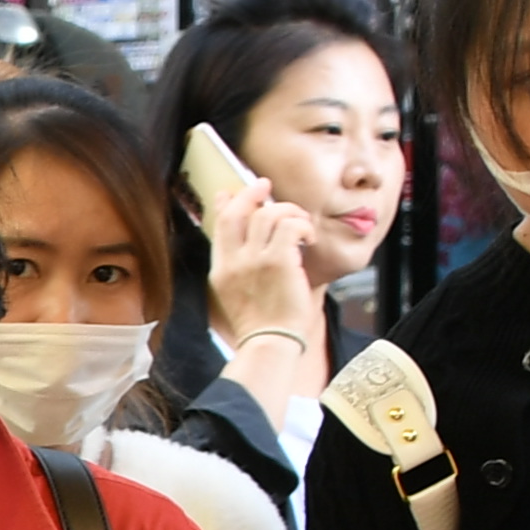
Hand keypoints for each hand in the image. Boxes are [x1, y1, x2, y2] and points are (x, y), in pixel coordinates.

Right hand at [203, 174, 318, 358]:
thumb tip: (251, 244)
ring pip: (268, 213)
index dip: (228, 203)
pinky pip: (291, 226)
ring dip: (288, 211)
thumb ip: (240, 266)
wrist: (269, 343)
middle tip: (266, 186)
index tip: (232, 192)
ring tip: (300, 225)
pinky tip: (309, 238)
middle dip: (252, 192)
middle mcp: (235, 261)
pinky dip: (303, 226)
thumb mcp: (237, 294)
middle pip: (240, 211)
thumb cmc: (261, 325)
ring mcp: (256, 260)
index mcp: (222, 269)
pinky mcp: (279, 262)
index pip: (220, 225)